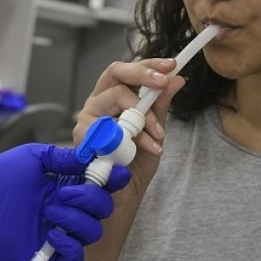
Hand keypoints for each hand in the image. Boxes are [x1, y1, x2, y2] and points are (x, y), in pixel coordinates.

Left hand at [0, 143, 129, 260]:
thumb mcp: (32, 158)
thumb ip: (61, 158)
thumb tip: (88, 159)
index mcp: (66, 186)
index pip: (101, 186)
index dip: (112, 181)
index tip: (112, 175)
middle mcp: (67, 209)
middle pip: (102, 210)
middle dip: (90, 200)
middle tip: (64, 193)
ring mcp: (58, 233)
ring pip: (91, 233)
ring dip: (76, 220)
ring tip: (49, 212)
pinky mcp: (47, 256)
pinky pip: (74, 258)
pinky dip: (70, 247)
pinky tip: (52, 235)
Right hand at [76, 58, 184, 187]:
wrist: (123, 196)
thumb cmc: (134, 164)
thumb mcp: (154, 131)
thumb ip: (160, 106)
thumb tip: (177, 80)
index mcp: (114, 98)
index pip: (128, 72)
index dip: (148, 64)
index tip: (171, 65)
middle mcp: (99, 103)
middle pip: (115, 73)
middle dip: (142, 74)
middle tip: (163, 82)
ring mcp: (89, 118)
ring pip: (115, 96)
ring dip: (143, 115)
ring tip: (157, 136)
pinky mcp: (83, 135)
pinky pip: (111, 123)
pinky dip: (134, 137)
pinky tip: (147, 148)